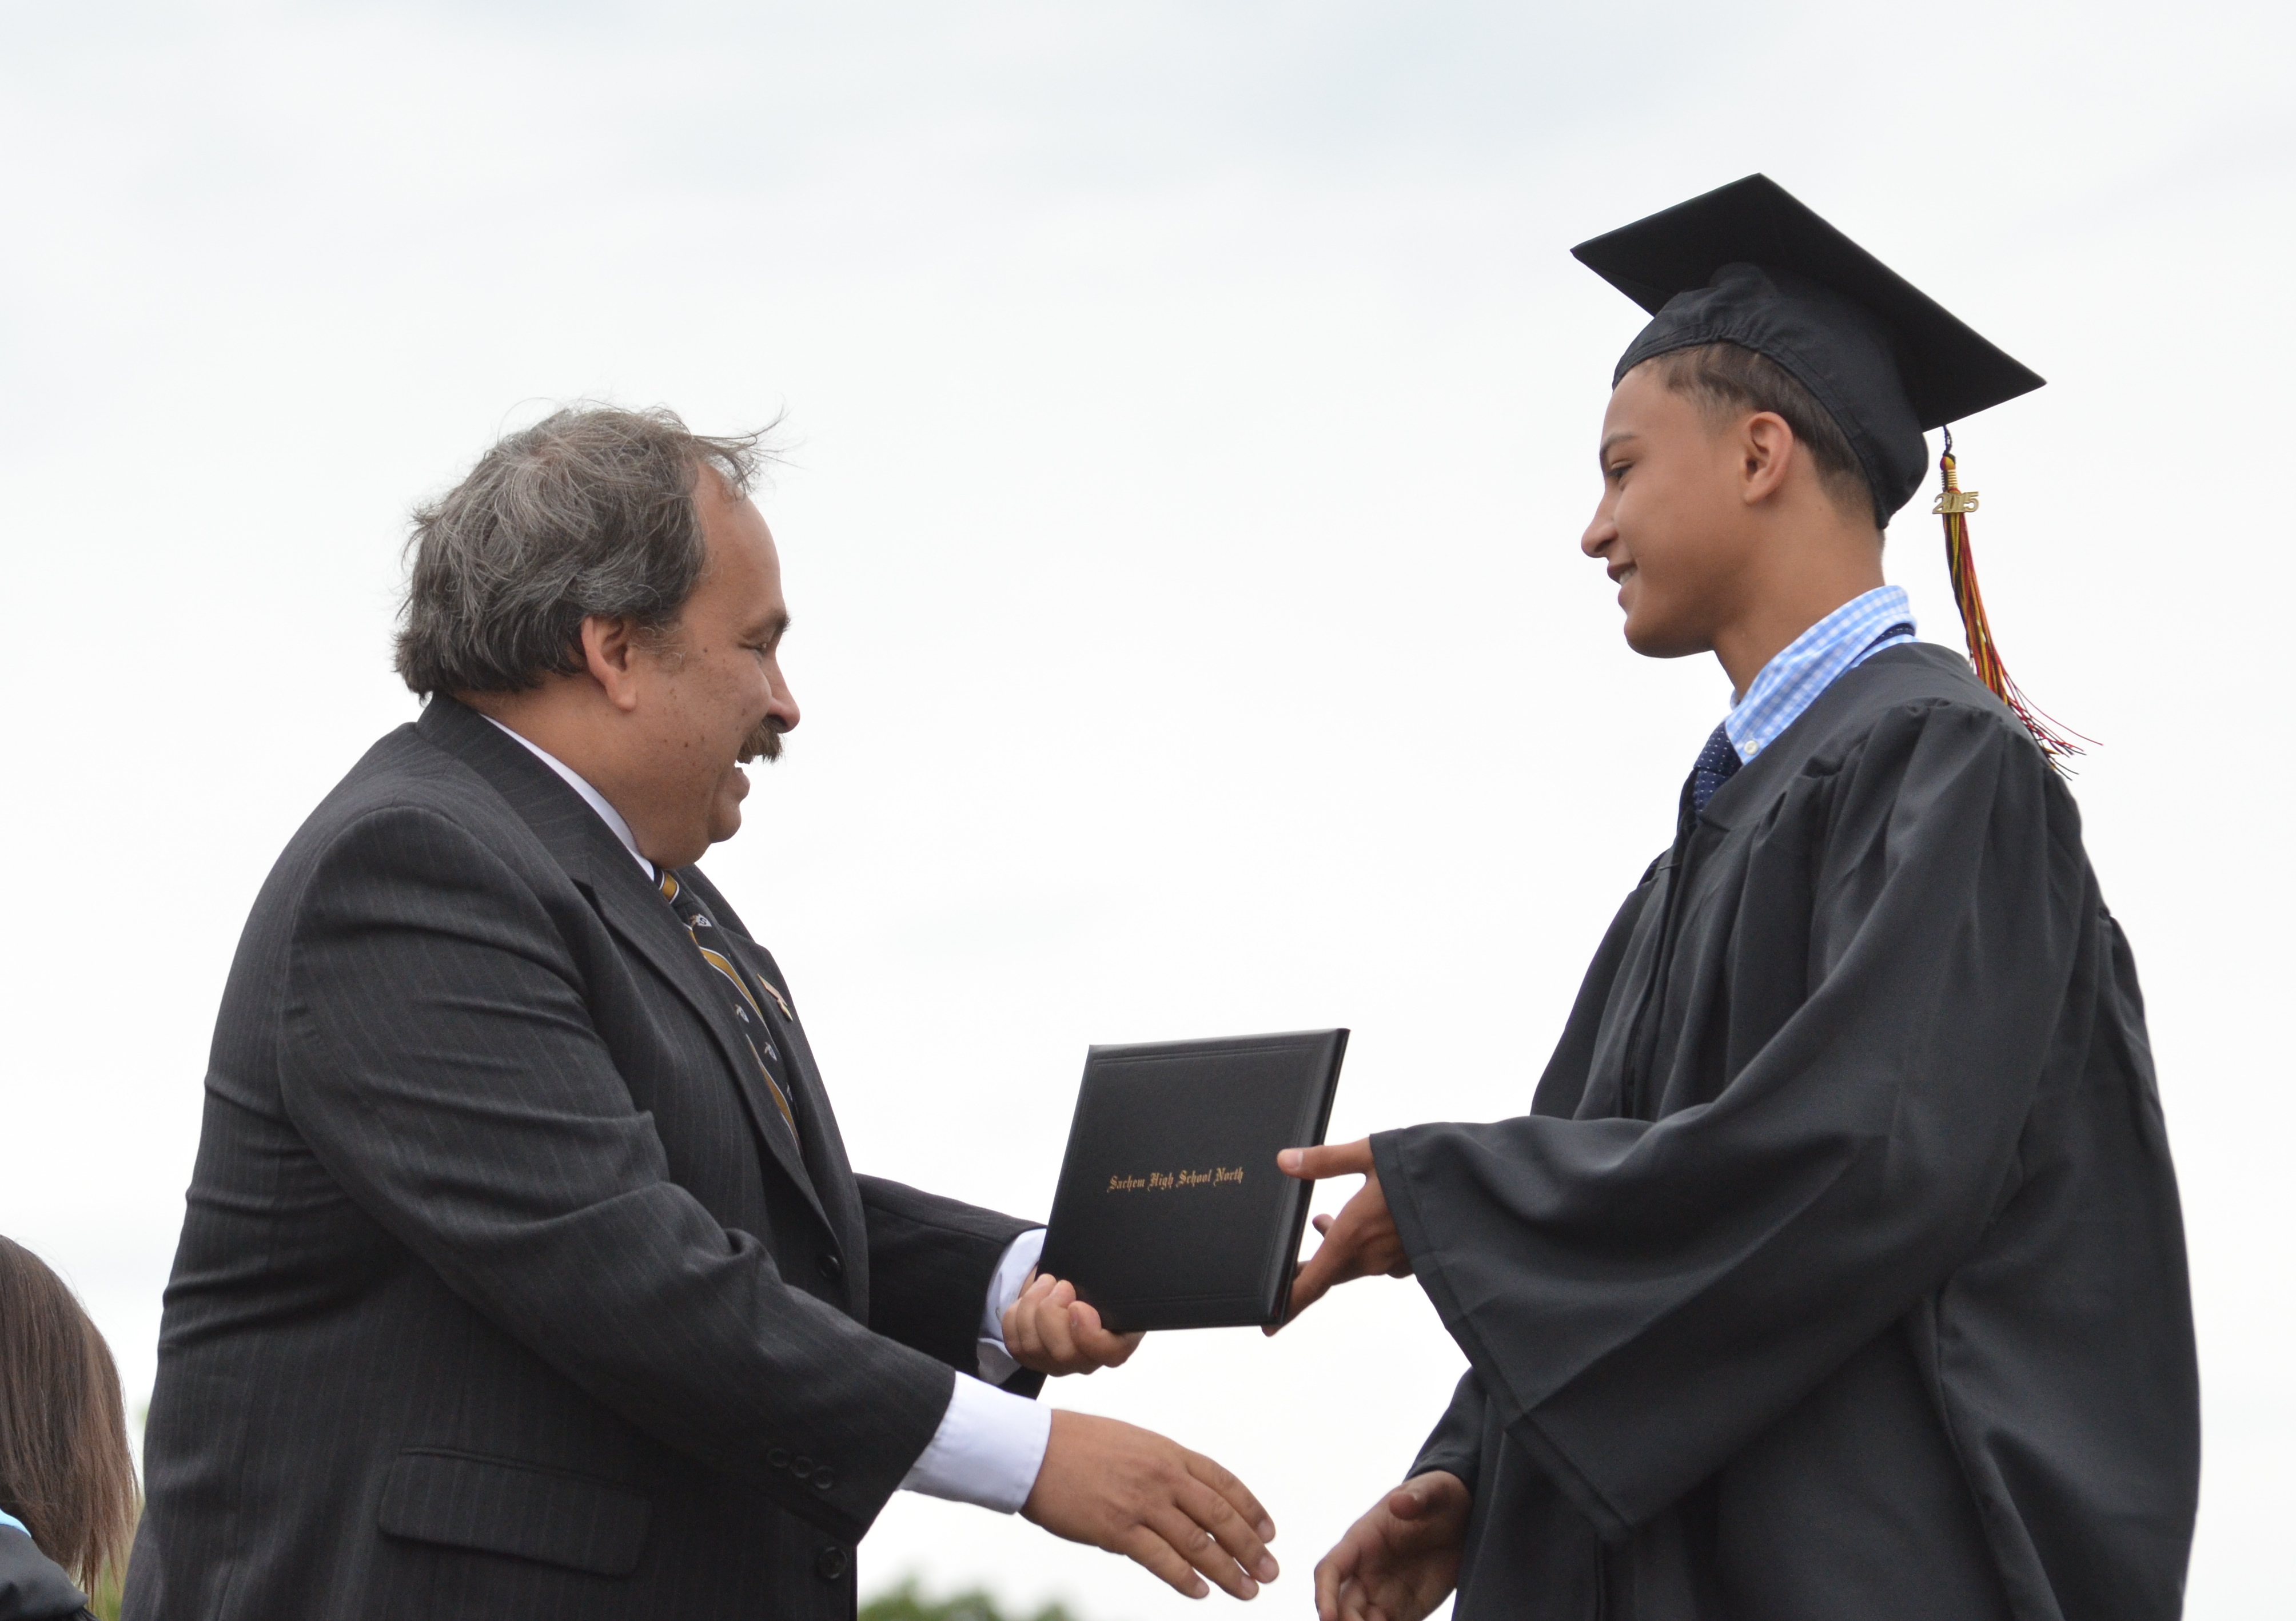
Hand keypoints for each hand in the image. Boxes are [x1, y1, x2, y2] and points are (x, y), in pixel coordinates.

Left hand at [1003, 1271, 1143, 1375]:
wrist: (1070, 1286)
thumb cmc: (1094, 1282)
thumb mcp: (1109, 1280)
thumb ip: (1110, 1285)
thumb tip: (1106, 1278)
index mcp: (1118, 1340)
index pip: (1110, 1354)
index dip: (1089, 1333)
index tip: (1077, 1305)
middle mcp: (1088, 1360)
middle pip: (1064, 1353)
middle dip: (1053, 1310)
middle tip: (1060, 1285)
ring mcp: (1058, 1364)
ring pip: (1033, 1348)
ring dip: (1032, 1306)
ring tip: (1044, 1284)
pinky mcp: (1033, 1359)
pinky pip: (1015, 1344)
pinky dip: (1016, 1316)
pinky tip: (1028, 1300)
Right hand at [1024, 1409, 1279, 1599]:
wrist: (1033, 1448)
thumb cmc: (1077, 1444)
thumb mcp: (1131, 1443)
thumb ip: (1161, 1468)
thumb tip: (1182, 1498)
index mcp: (1168, 1452)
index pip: (1223, 1482)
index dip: (1251, 1509)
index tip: (1269, 1532)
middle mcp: (1162, 1476)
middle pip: (1220, 1516)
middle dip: (1250, 1547)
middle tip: (1270, 1570)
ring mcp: (1141, 1503)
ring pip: (1198, 1542)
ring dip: (1227, 1570)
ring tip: (1247, 1589)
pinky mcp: (1117, 1529)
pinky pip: (1161, 1560)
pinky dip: (1185, 1579)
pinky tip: (1201, 1592)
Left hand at [1267, 1138, 1410, 1331]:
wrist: (1481, 1188)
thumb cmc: (1427, 1169)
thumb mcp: (1371, 1154)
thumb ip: (1326, 1160)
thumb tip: (1285, 1161)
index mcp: (1354, 1237)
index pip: (1313, 1282)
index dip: (1288, 1304)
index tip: (1267, 1324)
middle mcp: (1373, 1257)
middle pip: (1330, 1273)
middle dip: (1307, 1269)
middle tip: (1286, 1266)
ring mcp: (1396, 1261)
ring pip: (1354, 1261)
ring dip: (1336, 1247)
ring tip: (1321, 1222)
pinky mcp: (1415, 1257)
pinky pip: (1378, 1257)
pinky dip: (1363, 1242)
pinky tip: (1365, 1219)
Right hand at [1313, 1471, 1469, 1620]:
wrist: (1464, 1515)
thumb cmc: (1441, 1496)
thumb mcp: (1434, 1491)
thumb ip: (1417, 1497)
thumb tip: (1400, 1503)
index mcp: (1362, 1540)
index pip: (1330, 1570)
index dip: (1324, 1594)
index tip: (1328, 1619)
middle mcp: (1366, 1570)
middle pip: (1343, 1605)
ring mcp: (1383, 1593)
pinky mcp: (1404, 1610)